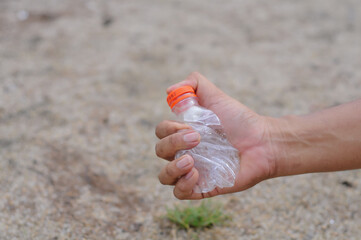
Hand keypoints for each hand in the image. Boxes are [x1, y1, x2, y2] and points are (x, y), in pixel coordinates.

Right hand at [155, 72, 278, 198]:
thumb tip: (169, 91)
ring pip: (164, 177)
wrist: (263, 142)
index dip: (168, 129)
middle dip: (173, 143)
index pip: (161, 132)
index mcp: (184, 133)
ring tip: (191, 160)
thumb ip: (194, 84)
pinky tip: (196, 174)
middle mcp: (185, 152)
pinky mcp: (203, 188)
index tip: (189, 125)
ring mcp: (193, 171)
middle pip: (160, 151)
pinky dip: (182, 185)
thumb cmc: (240, 120)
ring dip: (172, 168)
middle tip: (197, 138)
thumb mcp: (216, 96)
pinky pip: (180, 193)